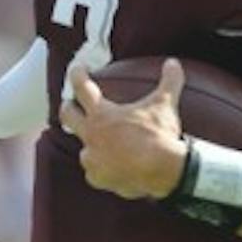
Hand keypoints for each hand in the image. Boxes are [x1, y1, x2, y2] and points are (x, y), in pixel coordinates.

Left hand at [58, 58, 188, 199]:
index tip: (78, 69)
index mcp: (102, 114)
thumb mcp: (165, 104)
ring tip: (95, 144)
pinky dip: (102, 170)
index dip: (78, 75)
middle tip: (71, 104)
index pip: (82, 87)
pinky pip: (95, 173)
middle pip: (67, 116)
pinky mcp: (99, 178)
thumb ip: (169, 81)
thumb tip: (173, 63)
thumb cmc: (159, 135)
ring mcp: (93, 158)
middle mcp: (92, 135)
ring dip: (88, 144)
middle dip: (68, 107)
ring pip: (82, 149)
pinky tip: (110, 169)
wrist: (161, 169)